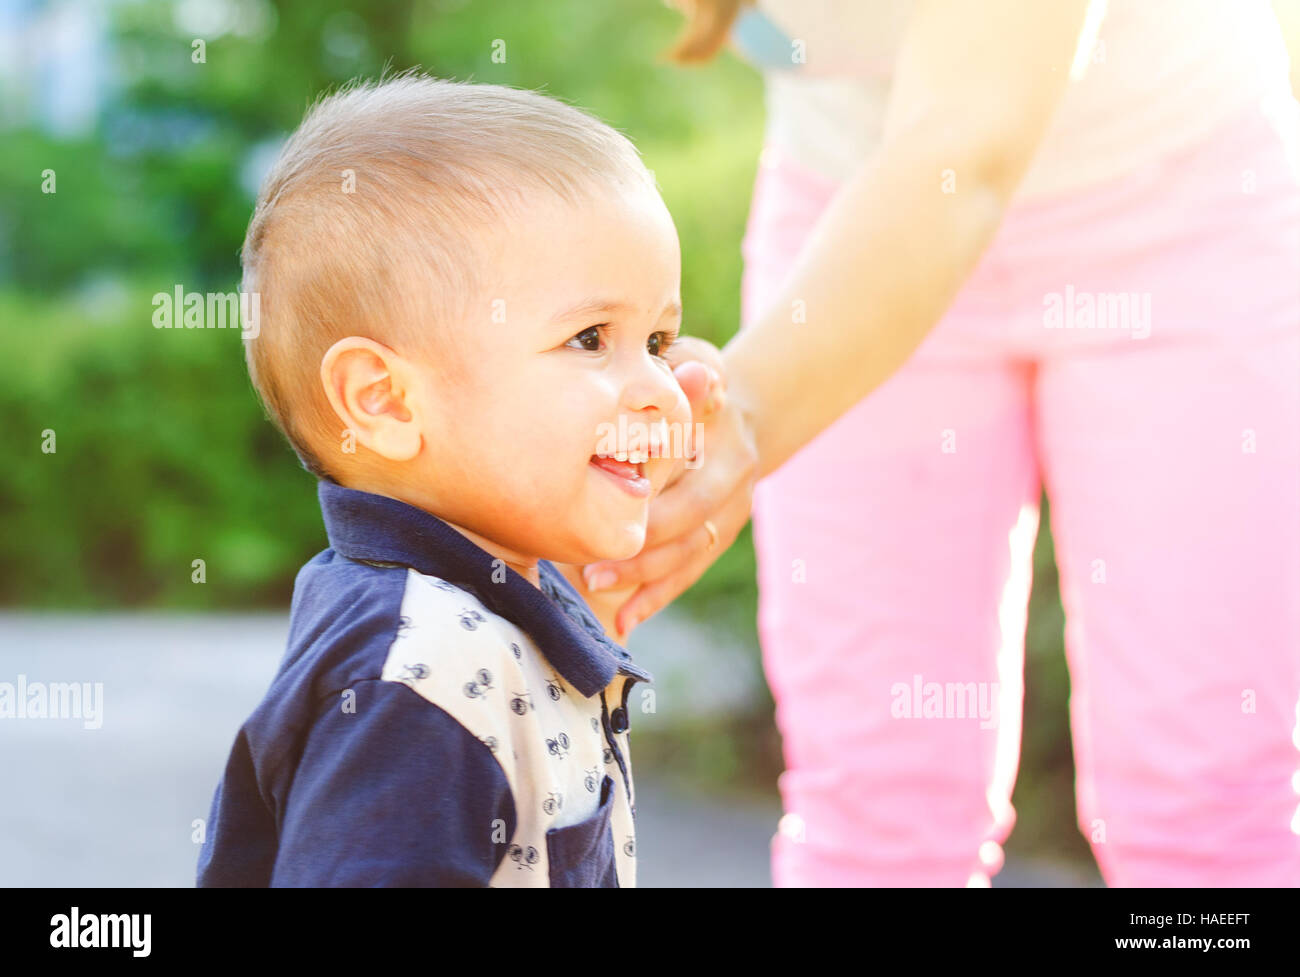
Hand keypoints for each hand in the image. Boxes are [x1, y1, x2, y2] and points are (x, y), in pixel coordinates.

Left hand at [581, 336, 758, 635]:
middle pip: (687, 521)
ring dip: (643, 576)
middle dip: (640, 546)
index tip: (610, 511)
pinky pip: (689, 571)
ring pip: (689, 553)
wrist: (743, 411)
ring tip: (596, 584)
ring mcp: (730, 512)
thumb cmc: (697, 380)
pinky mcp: (719, 535)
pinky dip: (658, 595)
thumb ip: (692, 369)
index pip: (685, 472)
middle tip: (589, 564)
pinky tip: (626, 619)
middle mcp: (732, 480)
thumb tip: (695, 373)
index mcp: (724, 438)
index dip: (651, 494)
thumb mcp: (698, 363)